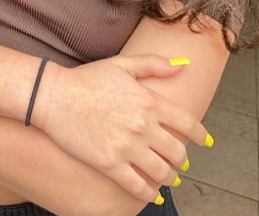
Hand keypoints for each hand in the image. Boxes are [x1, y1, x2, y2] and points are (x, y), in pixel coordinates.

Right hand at [32, 54, 209, 202]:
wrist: (53, 95)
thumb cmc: (84, 79)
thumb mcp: (120, 65)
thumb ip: (153, 64)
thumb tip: (183, 65)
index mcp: (149, 101)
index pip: (188, 123)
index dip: (200, 135)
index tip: (205, 141)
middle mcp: (143, 126)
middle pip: (178, 152)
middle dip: (182, 160)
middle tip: (180, 162)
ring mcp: (128, 146)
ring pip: (163, 173)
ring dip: (169, 178)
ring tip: (167, 178)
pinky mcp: (110, 164)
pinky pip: (139, 187)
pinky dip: (149, 194)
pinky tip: (151, 193)